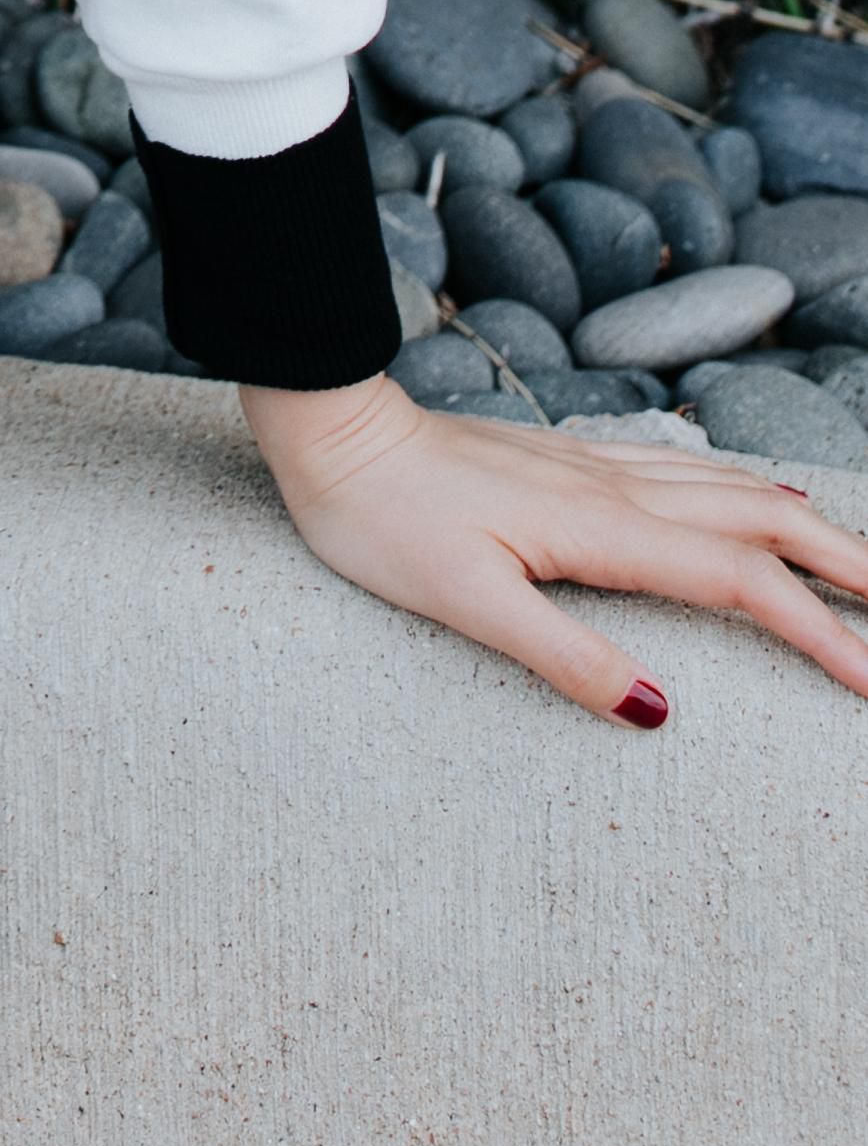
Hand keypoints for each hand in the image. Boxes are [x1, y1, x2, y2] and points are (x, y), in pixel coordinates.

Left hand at [247, 368, 867, 721]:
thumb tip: (660, 713)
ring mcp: (594, 467)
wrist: (331, 432)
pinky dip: (746, 490)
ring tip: (863, 560)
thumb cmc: (383, 521)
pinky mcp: (568, 460)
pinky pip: (686, 470)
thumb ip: (564, 656)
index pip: (740, 581)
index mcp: (602, 529)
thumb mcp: (464, 603)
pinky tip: (758, 494)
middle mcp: (613, 488)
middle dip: (845, 565)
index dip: (817, 630)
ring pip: (730, 490)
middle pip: (760, 523)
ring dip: (806, 527)